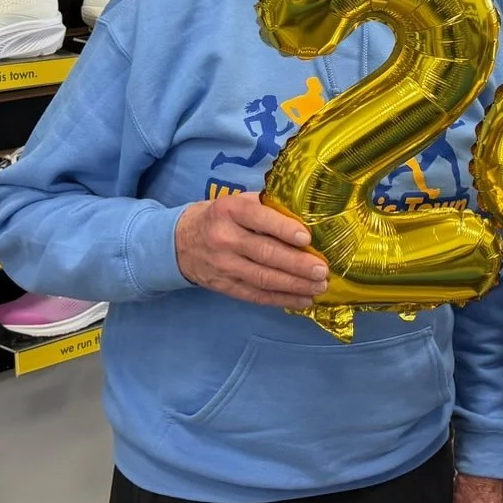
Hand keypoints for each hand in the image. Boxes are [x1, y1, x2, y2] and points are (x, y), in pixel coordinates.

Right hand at [174, 192, 328, 308]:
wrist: (179, 242)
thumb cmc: (220, 217)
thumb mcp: (237, 202)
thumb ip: (266, 207)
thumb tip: (307, 216)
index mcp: (229, 210)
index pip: (258, 218)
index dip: (283, 228)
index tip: (307, 238)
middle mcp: (225, 238)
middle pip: (265, 253)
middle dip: (297, 264)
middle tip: (322, 270)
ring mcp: (224, 265)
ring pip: (263, 278)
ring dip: (294, 285)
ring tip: (319, 286)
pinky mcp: (225, 286)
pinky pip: (256, 295)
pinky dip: (281, 300)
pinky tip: (303, 300)